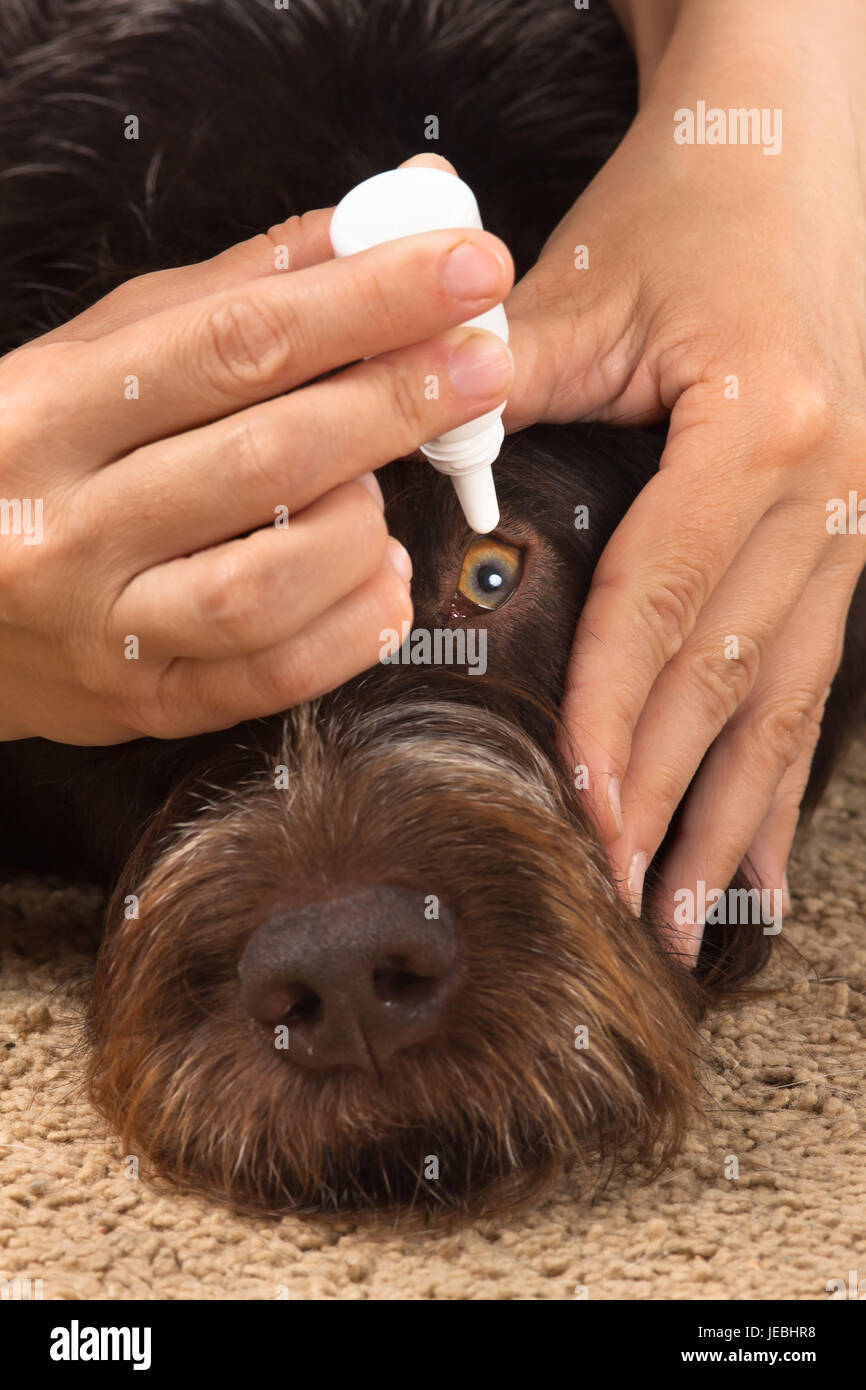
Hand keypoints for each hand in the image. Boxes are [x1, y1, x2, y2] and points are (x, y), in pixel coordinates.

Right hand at [0, 199, 512, 742]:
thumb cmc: (32, 461)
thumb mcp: (99, 356)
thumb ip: (226, 298)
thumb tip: (363, 234)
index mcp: (51, 409)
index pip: (234, 341)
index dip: (365, 301)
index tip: (462, 267)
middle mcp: (69, 521)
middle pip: (267, 457)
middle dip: (398, 401)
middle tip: (482, 365)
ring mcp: (104, 625)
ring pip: (269, 582)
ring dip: (362, 525)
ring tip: (379, 491)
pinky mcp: (144, 702)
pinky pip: (272, 676)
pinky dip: (355, 626)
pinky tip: (380, 578)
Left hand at [504, 0, 865, 960]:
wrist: (804, 152)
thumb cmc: (698, 206)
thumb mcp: (595, 283)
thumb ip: (508, 380)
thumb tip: (426, 462)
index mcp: (767, 427)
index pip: (668, 601)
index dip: (617, 711)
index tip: (581, 804)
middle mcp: (832, 487)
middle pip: (733, 673)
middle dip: (673, 794)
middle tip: (623, 896)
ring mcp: (855, 517)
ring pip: (788, 697)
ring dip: (736, 816)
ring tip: (694, 917)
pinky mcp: (848, 533)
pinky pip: (815, 675)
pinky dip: (782, 772)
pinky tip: (763, 856)